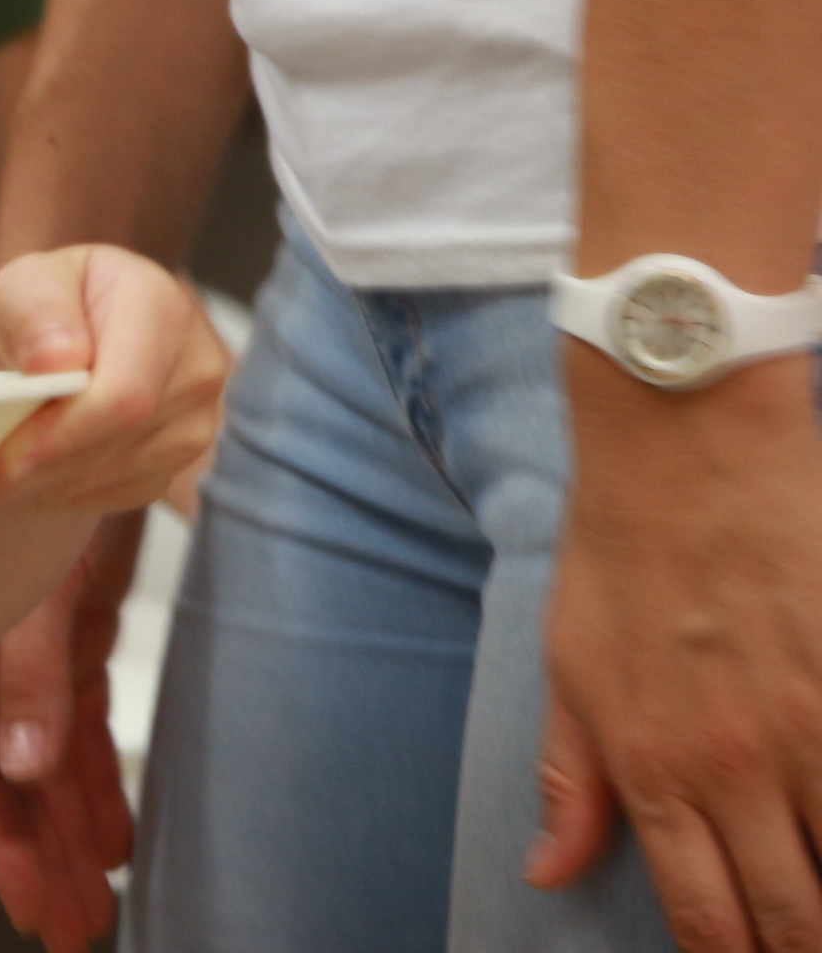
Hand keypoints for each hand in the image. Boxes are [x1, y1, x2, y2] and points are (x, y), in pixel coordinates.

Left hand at [0, 245, 228, 513]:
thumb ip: (41, 309)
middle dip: (16, 470)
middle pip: (106, 445)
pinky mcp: (163, 468)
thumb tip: (58, 360)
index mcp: (164, 311)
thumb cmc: (56, 299)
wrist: (85, 331)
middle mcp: (193, 374)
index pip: (124, 394)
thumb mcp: (33, 279)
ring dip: (12, 490)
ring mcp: (188, 428)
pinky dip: (33, 496)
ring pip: (96, 480)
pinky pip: (95, 497)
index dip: (61, 433)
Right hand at [0, 512, 140, 952]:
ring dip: (70, 824)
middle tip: (70, 926)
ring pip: (49, 757)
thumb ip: (28, 676)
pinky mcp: (72, 625)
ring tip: (96, 892)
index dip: (0, 843)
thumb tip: (20, 768)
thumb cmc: (35, 485)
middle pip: (15, 778)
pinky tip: (113, 824)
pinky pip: (80, 720)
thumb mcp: (35, 588)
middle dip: (41, 855)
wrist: (84, 406)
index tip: (30, 907)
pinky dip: (94, 774)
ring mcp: (36, 643)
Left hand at [527, 350, 821, 950]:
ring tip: (820, 901)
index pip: (709, 920)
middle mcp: (736, 767)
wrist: (685, 440)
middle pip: (797, 919)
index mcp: (652, 768)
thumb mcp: (567, 664)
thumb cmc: (620, 549)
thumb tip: (548, 873)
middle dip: (801, 946)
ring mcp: (809, 730)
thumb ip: (570, 782)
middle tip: (799, 941)